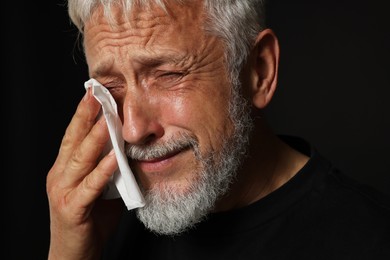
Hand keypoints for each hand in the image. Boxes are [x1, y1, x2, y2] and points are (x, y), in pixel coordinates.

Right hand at [46, 89, 123, 259]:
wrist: (74, 254)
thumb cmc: (89, 219)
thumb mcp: (99, 187)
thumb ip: (109, 167)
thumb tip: (127, 148)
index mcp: (65, 168)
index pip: (74, 134)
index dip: (84, 113)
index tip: (96, 93)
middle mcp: (60, 175)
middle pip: (74, 140)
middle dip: (86, 115)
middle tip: (97, 94)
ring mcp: (64, 191)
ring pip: (80, 159)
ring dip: (95, 137)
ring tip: (108, 118)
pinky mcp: (73, 208)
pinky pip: (91, 187)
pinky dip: (102, 171)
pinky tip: (113, 159)